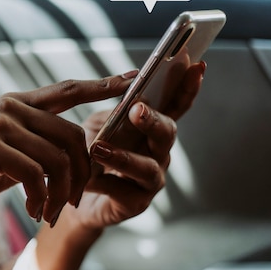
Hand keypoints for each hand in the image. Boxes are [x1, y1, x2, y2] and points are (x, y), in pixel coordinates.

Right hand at [0, 73, 138, 225]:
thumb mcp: (5, 153)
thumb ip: (34, 143)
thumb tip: (73, 152)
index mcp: (15, 103)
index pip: (67, 90)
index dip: (102, 85)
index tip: (132, 80)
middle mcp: (9, 107)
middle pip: (73, 135)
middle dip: (82, 174)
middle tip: (73, 203)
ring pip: (58, 158)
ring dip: (62, 193)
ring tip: (51, 213)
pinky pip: (36, 175)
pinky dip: (42, 199)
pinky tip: (35, 212)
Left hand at [64, 61, 205, 232]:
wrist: (74, 194)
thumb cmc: (90, 154)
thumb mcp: (98, 125)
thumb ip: (113, 110)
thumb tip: (126, 87)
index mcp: (152, 128)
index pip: (175, 106)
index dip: (187, 88)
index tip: (196, 66)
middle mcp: (158, 152)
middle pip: (167, 134)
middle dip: (154, 120)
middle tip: (137, 109)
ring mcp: (151, 179)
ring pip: (147, 167)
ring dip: (124, 157)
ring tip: (98, 149)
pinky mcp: (137, 203)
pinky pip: (125, 191)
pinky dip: (105, 182)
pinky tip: (88, 179)